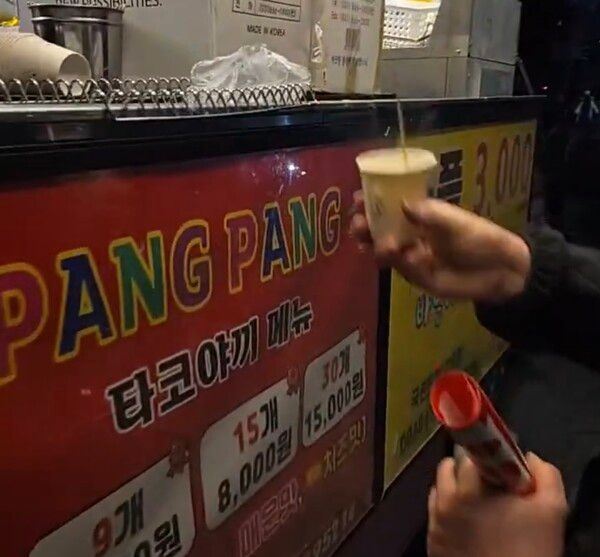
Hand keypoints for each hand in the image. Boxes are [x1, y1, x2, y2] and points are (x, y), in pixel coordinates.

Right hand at [349, 192, 530, 301]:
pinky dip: (404, 264)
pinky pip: (401, 268)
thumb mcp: (455, 221)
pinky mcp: (414, 275)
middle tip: (359, 227)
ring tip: (385, 248)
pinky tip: (415, 260)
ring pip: (383, 249)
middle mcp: (408, 232)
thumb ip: (429, 214)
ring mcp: (409, 255)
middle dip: (364, 227)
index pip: (387, 204)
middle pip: (377, 228)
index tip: (357, 200)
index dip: (370, 201)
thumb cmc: (478, 238)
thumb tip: (402, 204)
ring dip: (378, 247)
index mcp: (417, 214)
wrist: (497, 271)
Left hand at [427, 454, 567, 556]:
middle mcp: (449, 492)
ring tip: (475, 496)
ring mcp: (437, 514)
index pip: (475, 448)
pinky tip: (464, 515)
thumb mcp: (551, 510)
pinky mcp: (431, 534)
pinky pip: (434, 505)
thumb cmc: (529, 550)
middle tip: (491, 479)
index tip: (501, 456)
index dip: (490, 448)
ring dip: (455, 481)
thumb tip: (529, 457)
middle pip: (454, 463)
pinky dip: (446, 503)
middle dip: (473, 465)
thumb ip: (545, 475)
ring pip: (441, 482)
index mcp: (475, 481)